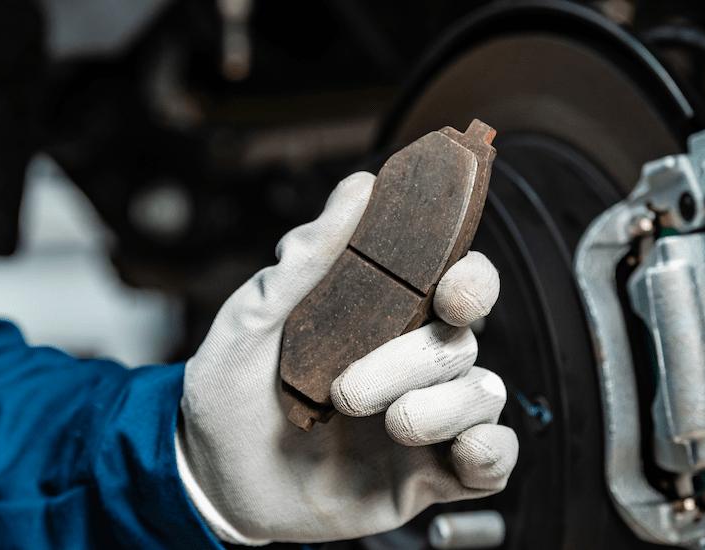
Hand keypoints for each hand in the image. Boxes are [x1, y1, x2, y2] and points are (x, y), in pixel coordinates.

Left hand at [175, 172, 516, 543]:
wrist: (210, 481)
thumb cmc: (230, 393)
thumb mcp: (252, 321)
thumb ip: (308, 259)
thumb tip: (358, 188)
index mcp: (384, 318)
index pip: (458, 283)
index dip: (473, 280)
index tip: (451, 293)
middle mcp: (414, 364)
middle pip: (464, 341)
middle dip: (416, 360)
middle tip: (350, 390)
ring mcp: (427, 421)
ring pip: (483, 395)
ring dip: (439, 409)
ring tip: (384, 425)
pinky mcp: (431, 477)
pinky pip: (494, 461)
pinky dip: (489, 454)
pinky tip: (454, 455)